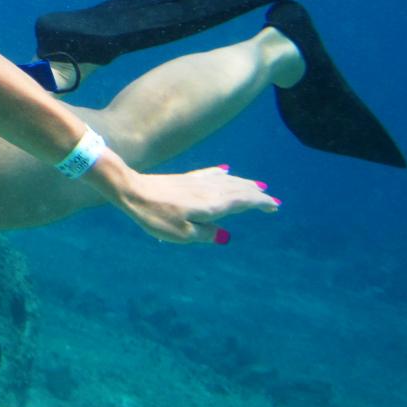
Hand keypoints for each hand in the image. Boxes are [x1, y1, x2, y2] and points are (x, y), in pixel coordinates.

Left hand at [114, 165, 278, 244]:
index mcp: (211, 204)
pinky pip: (209, 174)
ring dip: (243, 183)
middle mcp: (208, 190)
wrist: (131, 190)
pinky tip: (225, 170)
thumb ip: (205, 234)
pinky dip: (220, 173)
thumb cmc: (156, 216)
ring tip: (255, 186)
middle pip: (238, 189)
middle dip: (255, 193)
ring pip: (226, 181)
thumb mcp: (182, 234)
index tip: (274, 206)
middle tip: (271, 199)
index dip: (260, 203)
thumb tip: (224, 235)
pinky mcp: (184, 178)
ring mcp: (195, 181)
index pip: (243, 201)